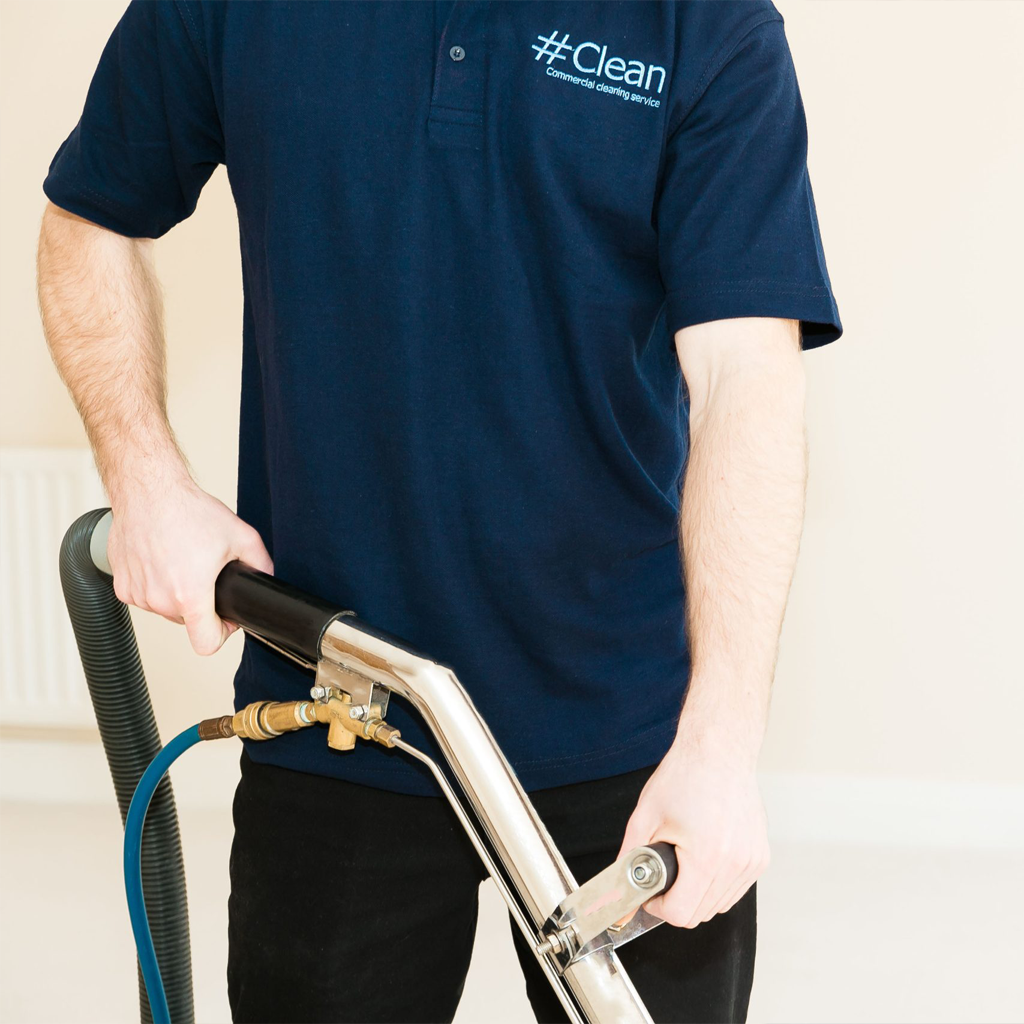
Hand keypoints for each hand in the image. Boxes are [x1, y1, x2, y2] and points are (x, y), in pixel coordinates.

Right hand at [107, 462, 272, 654]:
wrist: (148, 491)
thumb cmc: (187, 510)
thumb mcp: (240, 536)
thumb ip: (260, 563)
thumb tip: (267, 577)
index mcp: (190, 595)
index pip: (206, 644)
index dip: (222, 633)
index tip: (225, 617)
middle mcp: (159, 600)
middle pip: (188, 621)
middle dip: (201, 603)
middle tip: (205, 573)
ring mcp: (138, 594)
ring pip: (166, 608)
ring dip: (176, 593)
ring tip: (183, 561)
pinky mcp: (122, 585)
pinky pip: (146, 596)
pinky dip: (155, 584)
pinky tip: (162, 559)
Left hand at [617, 733, 769, 927]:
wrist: (719, 750)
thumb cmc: (683, 777)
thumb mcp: (644, 818)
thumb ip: (627, 864)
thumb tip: (614, 899)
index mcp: (707, 857)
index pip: (681, 914)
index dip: (658, 907)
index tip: (651, 890)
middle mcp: (736, 864)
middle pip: (700, 914)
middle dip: (676, 900)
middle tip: (664, 871)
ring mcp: (752, 862)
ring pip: (719, 905)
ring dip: (697, 893)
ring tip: (685, 857)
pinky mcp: (761, 857)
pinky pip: (734, 889)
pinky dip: (716, 883)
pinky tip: (704, 855)